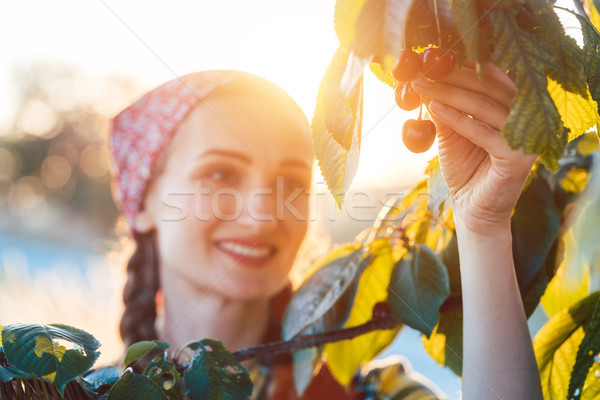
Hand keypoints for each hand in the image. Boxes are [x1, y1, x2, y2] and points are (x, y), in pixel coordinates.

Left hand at [412, 62, 535, 232]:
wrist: (471, 208)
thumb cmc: (464, 168)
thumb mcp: (451, 134)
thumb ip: (446, 108)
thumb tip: (429, 77)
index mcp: (515, 109)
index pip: (491, 80)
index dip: (463, 68)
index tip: (434, 59)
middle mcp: (527, 119)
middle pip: (489, 89)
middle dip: (453, 78)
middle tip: (423, 70)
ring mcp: (526, 137)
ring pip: (485, 108)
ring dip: (451, 94)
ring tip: (423, 86)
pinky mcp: (518, 157)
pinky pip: (485, 133)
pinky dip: (458, 120)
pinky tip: (435, 109)